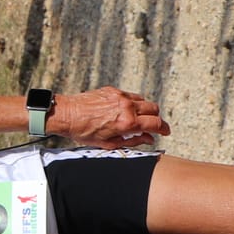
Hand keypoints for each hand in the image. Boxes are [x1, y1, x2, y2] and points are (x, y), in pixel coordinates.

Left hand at [52, 86, 168, 147]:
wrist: (67, 114)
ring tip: (136, 119)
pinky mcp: (113, 90)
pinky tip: (123, 111)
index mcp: (127, 122)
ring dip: (145, 110)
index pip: (156, 123)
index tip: (166, 132)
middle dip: (156, 118)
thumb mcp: (109, 143)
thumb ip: (133, 141)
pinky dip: (132, 103)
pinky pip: (130, 95)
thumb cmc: (85, 131)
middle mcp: (127, 107)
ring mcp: (120, 96)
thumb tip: (148, 139)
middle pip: (154, 109)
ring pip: (143, 100)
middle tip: (152, 126)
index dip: (164, 129)